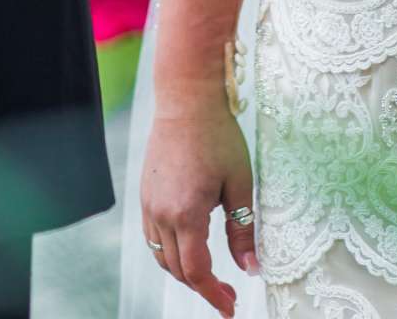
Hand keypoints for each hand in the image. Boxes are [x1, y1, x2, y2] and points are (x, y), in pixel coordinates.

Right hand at [141, 94, 258, 312]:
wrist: (186, 98)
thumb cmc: (217, 135)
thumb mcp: (240, 183)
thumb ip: (243, 229)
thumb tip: (251, 269)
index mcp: (187, 212)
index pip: (196, 271)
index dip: (214, 295)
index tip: (230, 309)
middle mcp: (161, 213)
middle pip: (177, 269)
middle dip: (203, 287)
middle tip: (228, 295)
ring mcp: (149, 203)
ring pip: (162, 256)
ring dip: (184, 271)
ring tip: (210, 274)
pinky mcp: (145, 194)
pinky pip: (153, 237)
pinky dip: (170, 251)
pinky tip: (189, 246)